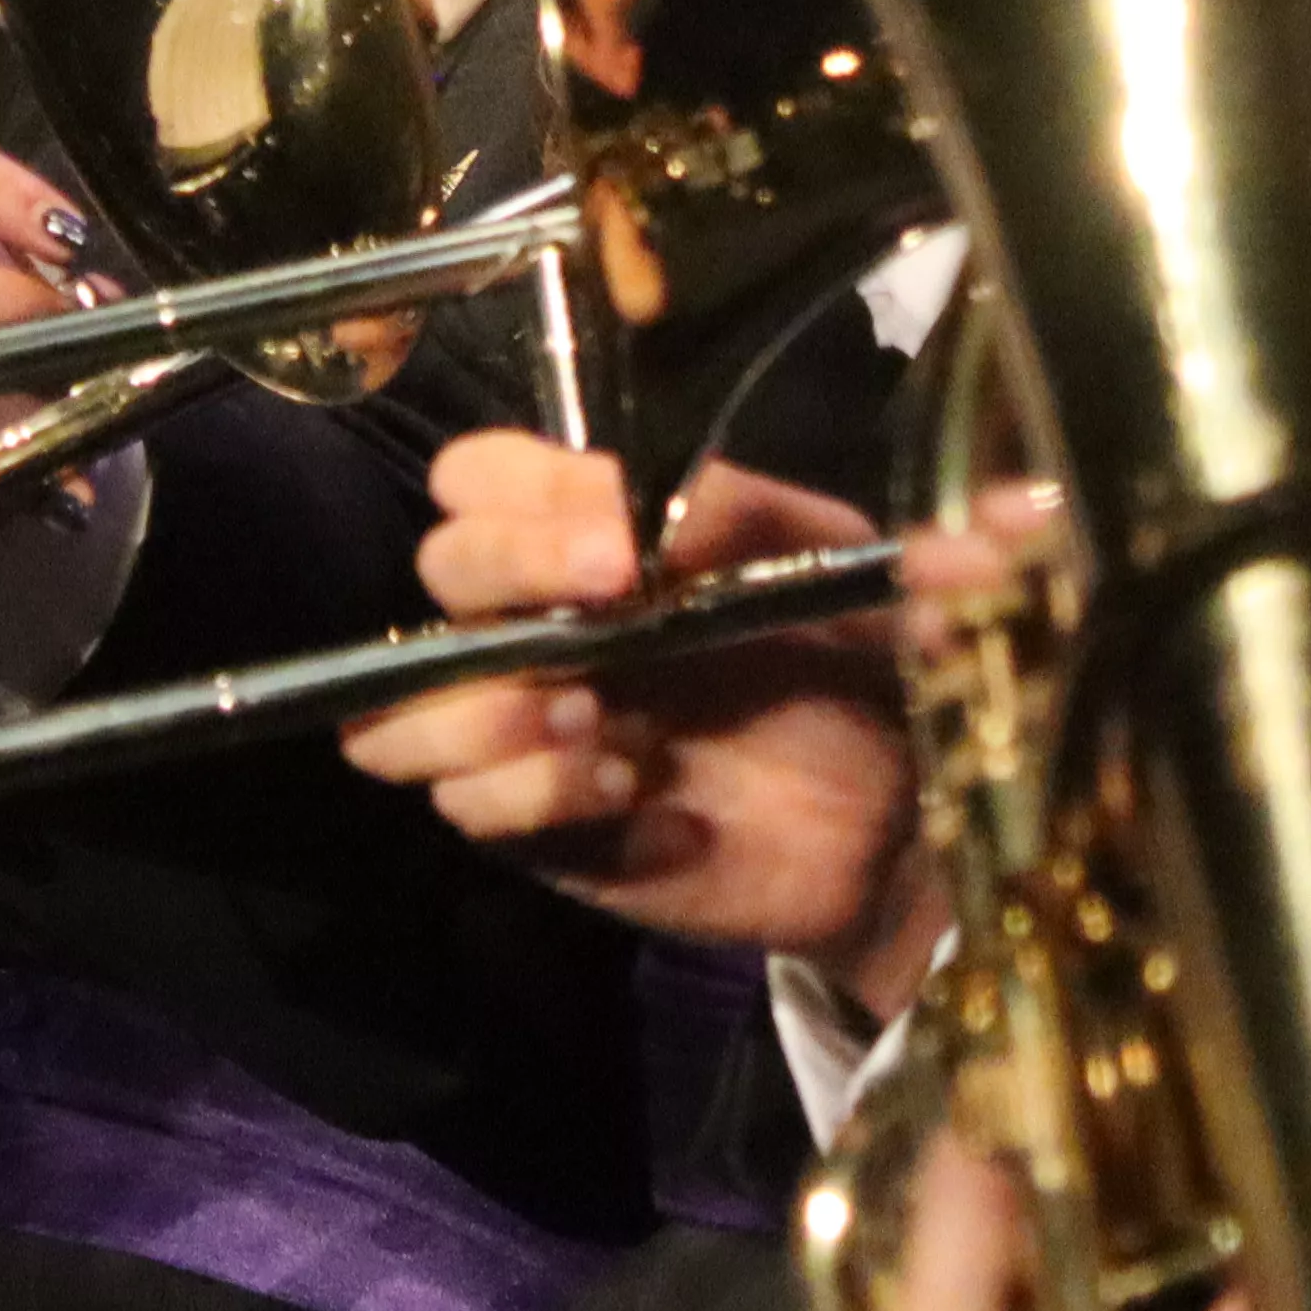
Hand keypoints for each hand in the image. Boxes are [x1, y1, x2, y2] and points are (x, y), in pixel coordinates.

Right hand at [340, 438, 933, 992]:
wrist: (906, 807)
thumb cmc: (857, 658)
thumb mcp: (826, 560)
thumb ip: (746, 516)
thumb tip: (656, 513)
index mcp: (593, 532)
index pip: (477, 477)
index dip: (511, 492)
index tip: (616, 535)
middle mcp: (541, 622)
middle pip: (439, 569)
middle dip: (508, 570)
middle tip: (616, 595)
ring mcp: (532, 730)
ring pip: (403, 714)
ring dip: (484, 707)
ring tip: (595, 716)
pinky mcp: (547, 833)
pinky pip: (470, 812)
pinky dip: (542, 798)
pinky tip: (635, 794)